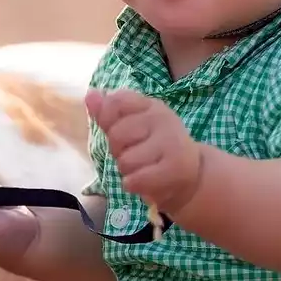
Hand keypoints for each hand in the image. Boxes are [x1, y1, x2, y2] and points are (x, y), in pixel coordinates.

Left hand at [84, 88, 205, 215]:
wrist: (190, 176)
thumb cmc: (153, 150)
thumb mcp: (132, 127)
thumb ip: (108, 113)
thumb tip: (90, 95)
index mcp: (149, 105)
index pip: (115, 102)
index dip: (108, 121)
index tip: (122, 134)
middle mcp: (161, 117)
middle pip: (116, 135)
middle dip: (118, 152)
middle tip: (137, 155)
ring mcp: (170, 141)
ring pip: (125, 161)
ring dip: (128, 171)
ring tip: (144, 168)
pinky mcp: (175, 167)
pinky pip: (135, 179)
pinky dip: (134, 185)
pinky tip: (147, 180)